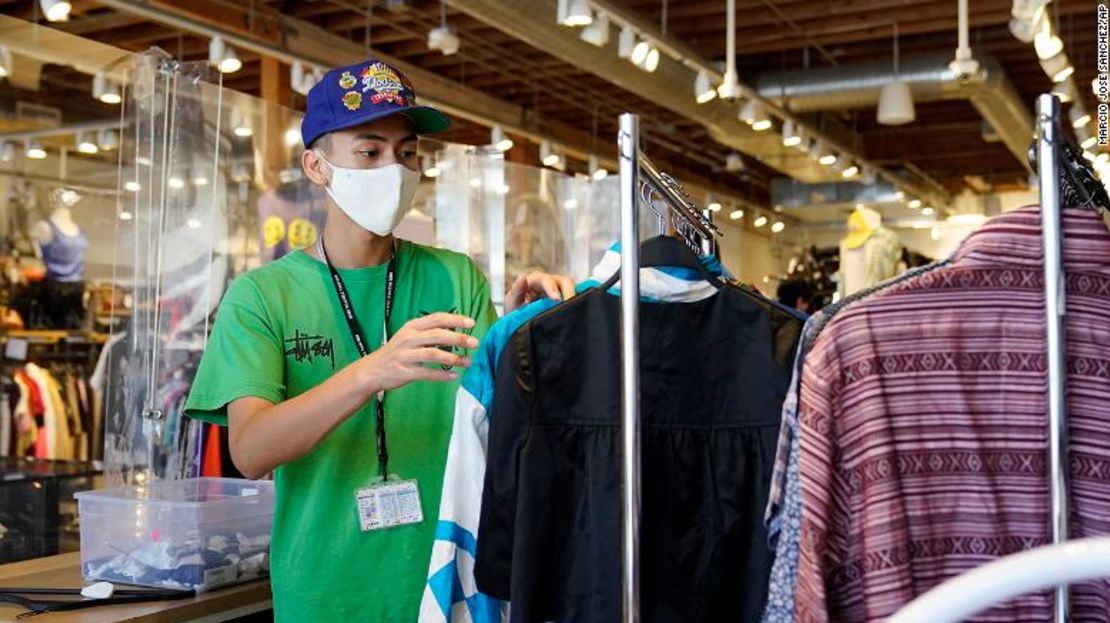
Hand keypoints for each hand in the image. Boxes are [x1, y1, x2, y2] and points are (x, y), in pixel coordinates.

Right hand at [355, 312, 478, 393]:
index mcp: (412, 327)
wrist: (372, 370)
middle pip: (438, 335)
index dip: (455, 320)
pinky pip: (427, 373)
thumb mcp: (409, 336)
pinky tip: (454, 376)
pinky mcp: (405, 372)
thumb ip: (429, 332)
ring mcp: (406, 355)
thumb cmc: (396, 352)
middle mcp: (408, 339)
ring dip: (453, 358)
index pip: (436, 318)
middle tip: (474, 343)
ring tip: (468, 362)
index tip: (471, 323)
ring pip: (433, 354)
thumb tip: (455, 330)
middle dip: (458, 338)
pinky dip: (442, 375)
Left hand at [505, 271, 575, 312]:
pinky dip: (577, 305)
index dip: (552, 288)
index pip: (545, 280)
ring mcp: (560, 291)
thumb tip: (522, 276)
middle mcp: (550, 283)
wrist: (520, 324)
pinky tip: (576, 314)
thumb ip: (516, 291)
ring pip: (573, 290)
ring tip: (573, 313)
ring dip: (574, 299)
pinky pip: (576, 299)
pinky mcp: (566, 299)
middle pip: (565, 282)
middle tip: (570, 307)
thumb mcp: (512, 302)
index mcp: (535, 280)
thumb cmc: (515, 311)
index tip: (556, 299)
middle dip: (569, 293)